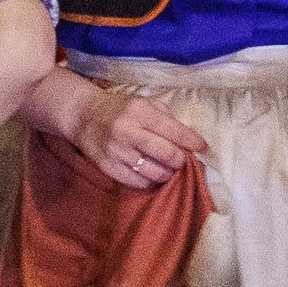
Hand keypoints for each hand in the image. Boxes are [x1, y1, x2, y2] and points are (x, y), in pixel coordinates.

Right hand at [65, 78, 201, 189]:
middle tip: (181, 160)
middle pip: (167, 154)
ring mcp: (116, 152)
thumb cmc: (121, 109)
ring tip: (168, 168)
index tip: (203, 148)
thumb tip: (190, 140)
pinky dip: (150, 182)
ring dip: (167, 173)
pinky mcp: (108, 167)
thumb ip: (167, 119)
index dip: (193, 142)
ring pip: (154, 173)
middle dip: (180, 160)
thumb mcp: (145, 103)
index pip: (174, 131)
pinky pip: (137, 183)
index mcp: (140, 112)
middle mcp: (128, 131)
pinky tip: (151, 174)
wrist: (84, 116)